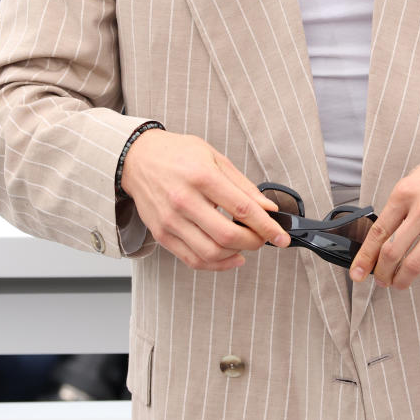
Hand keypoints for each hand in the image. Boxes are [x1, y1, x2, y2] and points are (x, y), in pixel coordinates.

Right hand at [120, 130, 289, 270]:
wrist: (137, 158)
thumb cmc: (177, 154)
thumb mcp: (215, 158)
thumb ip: (242, 185)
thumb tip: (267, 208)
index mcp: (201, 177)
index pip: (243, 209)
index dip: (267, 227)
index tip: (282, 237)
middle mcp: (184, 200)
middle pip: (228, 236)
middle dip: (254, 242)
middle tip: (263, 238)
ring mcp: (171, 220)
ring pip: (211, 253)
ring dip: (236, 255)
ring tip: (246, 246)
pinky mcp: (162, 234)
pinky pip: (193, 260)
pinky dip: (216, 265)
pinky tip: (229, 257)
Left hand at [349, 136, 419, 289]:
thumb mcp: (416, 180)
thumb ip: (400, 207)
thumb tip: (383, 238)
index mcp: (405, 193)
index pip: (378, 233)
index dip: (364, 258)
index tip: (356, 273)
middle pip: (392, 253)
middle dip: (382, 273)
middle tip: (380, 281)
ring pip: (415, 263)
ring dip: (402, 279)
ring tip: (398, 282)